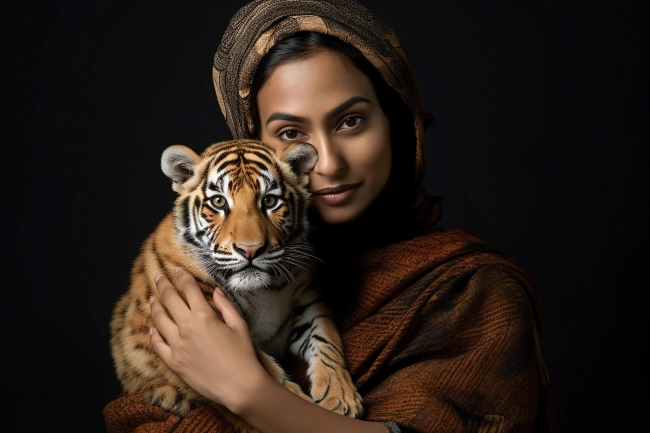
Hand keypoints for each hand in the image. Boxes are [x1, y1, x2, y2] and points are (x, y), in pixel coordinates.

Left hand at [149, 268, 266, 410]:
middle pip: (170, 300)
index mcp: (204, 316)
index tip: (177, 269)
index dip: (182, 277)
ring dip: (155, 306)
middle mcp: (187, 328)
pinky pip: (157, 345)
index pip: (189, 289)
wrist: (239, 386)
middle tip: (158, 277)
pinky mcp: (173, 362)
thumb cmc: (243, 354)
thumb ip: (225, 305)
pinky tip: (152, 328)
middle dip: (163, 285)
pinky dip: (153, 334)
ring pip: (159, 320)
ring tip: (152, 298)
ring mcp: (177, 346)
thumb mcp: (239, 325)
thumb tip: (215, 291)